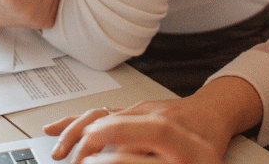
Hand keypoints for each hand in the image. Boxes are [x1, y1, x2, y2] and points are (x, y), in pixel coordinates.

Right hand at [45, 78, 258, 163]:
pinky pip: (98, 113)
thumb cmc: (206, 143)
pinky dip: (74, 122)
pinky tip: (54, 129)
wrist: (213, 114)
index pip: (138, 138)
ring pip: (100, 117)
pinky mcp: (130, 109)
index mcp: (174, 136)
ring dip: (74, 134)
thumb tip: (117, 157)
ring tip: (59, 154)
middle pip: (112, 128)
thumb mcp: (196, 161)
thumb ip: (154, 158)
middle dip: (88, 149)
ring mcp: (140, 110)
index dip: (113, 155)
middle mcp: (154, 118)